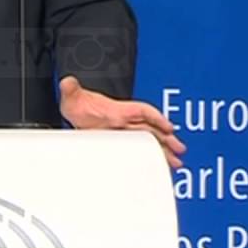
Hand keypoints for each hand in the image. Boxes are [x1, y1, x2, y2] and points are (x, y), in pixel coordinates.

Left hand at [58, 75, 185, 168]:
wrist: (74, 109)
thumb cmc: (77, 103)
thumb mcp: (72, 96)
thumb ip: (71, 89)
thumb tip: (67, 82)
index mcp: (116, 110)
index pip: (141, 112)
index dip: (156, 118)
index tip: (168, 127)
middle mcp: (123, 120)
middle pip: (150, 129)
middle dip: (166, 139)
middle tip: (180, 149)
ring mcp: (123, 131)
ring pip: (148, 140)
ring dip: (162, 150)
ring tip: (175, 162)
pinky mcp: (120, 141)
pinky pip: (139, 148)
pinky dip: (150, 156)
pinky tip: (158, 164)